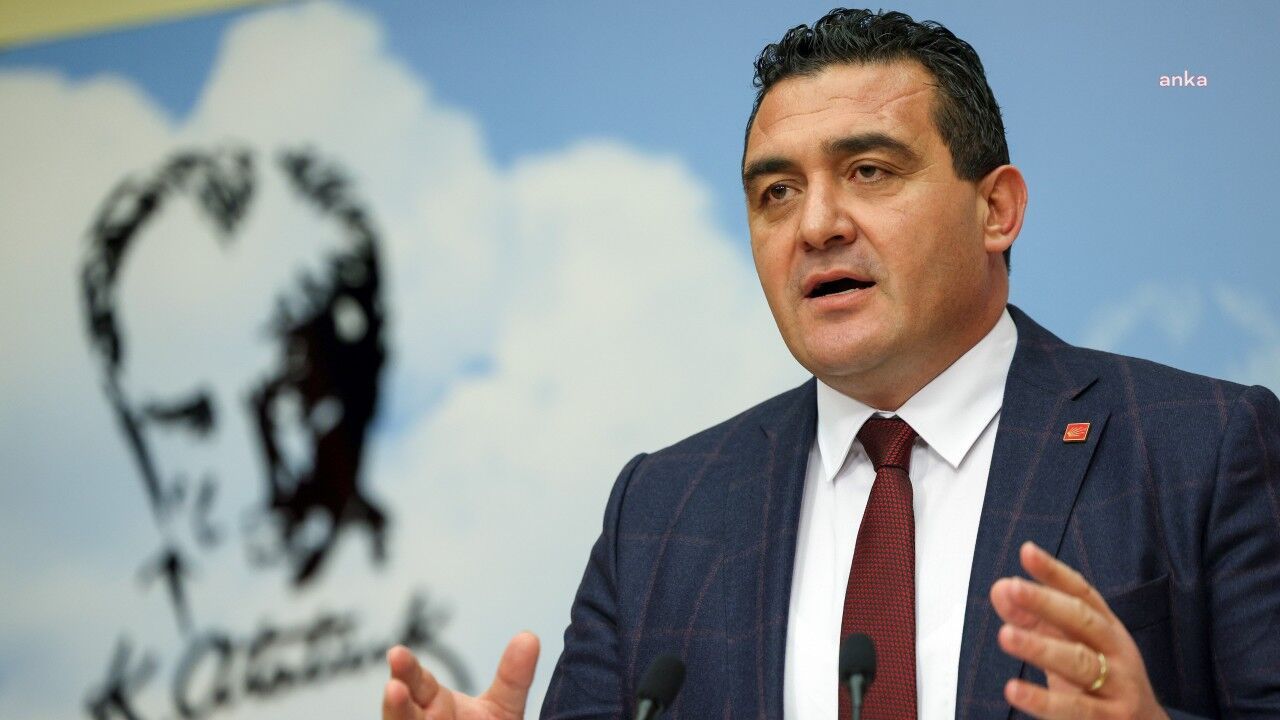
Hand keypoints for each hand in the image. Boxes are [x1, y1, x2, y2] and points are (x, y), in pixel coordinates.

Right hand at [383, 632, 539, 719]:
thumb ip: (513, 677)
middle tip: (395, 686)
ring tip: (396, 699)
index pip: (416, 682)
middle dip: (397, 700)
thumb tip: (529, 638)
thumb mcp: (502, 707)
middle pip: (402, 712)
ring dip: (399, 717)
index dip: (407, 669)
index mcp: (435, 703)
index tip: (397, 654)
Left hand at [989, 542, 1168, 719]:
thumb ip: (1033, 620)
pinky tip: (1014, 690)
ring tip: (1005, 635)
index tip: (1027, 551)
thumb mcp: (1069, 648)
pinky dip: (1043, 701)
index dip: (1055, 573)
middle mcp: (1118, 652)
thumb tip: (999, 589)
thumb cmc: (1102, 684)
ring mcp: (1118, 687)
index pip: (1082, 594)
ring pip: (1078, 663)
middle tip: (1012, 587)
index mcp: (1107, 629)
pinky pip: (1075, 710)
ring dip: (1040, 647)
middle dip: (1046, 602)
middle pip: (1082, 621)